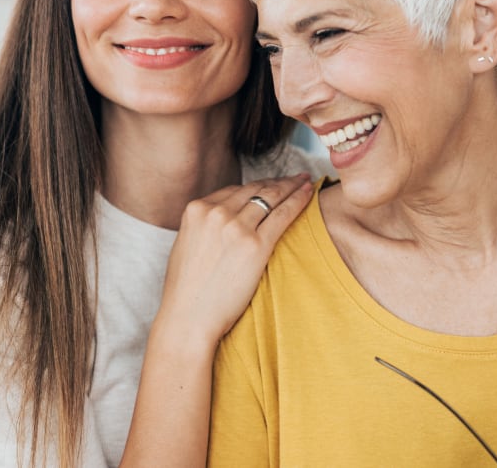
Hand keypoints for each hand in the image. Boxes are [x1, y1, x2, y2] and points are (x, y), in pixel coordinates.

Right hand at [152, 174, 313, 347]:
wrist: (187, 319)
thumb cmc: (187, 291)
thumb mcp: (187, 245)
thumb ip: (206, 227)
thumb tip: (225, 221)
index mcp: (196, 209)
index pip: (234, 190)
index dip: (257, 186)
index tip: (271, 184)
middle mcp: (215, 212)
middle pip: (254, 190)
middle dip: (278, 182)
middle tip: (295, 177)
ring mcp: (235, 227)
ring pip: (271, 197)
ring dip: (292, 186)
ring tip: (306, 182)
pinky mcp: (255, 245)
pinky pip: (283, 215)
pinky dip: (299, 200)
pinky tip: (309, 193)